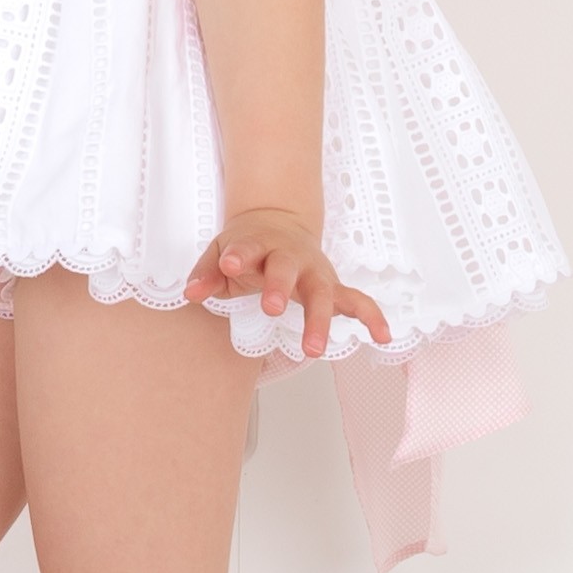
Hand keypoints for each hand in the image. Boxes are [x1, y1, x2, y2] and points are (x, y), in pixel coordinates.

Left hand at [183, 207, 394, 358]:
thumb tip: (190, 293)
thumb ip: (207, 273)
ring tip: (313, 350)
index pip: (247, 249)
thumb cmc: (248, 246)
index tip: (228, 264)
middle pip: (287, 270)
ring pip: (323, 293)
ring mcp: (315, 271)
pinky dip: (372, 317)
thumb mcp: (221, 252)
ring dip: (320, 320)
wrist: (279, 222)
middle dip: (280, 288)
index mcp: (259, 245)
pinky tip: (382, 337)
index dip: (238, 256)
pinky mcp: (333, 285)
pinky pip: (358, 301)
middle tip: (270, 308)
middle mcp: (290, 257)